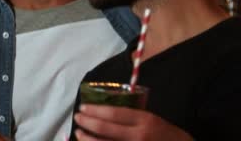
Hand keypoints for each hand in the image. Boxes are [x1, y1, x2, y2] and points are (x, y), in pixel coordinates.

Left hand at [73, 104, 192, 140]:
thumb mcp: (154, 119)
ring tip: (78, 133)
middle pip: (105, 128)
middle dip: (87, 122)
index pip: (114, 113)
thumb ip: (133, 116)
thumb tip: (106, 110)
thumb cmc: (169, 135)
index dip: (95, 110)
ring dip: (87, 138)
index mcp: (145, 120)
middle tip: (77, 118)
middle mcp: (138, 136)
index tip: (83, 107)